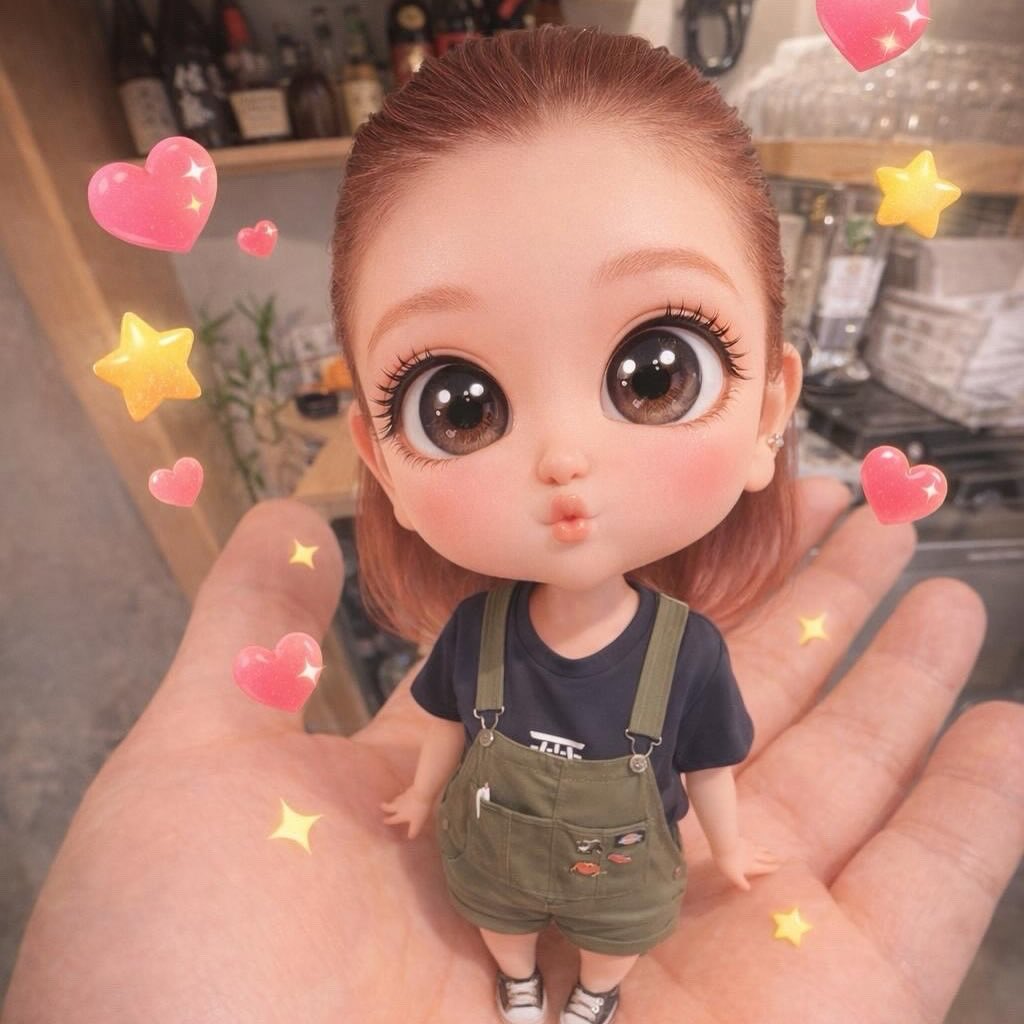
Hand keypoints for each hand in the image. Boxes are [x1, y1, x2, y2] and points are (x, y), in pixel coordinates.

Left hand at [3, 484, 1021, 1023]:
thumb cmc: (191, 980)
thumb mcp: (205, 770)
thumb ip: (255, 635)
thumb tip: (289, 516)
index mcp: (473, 797)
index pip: (597, 656)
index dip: (660, 570)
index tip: (714, 493)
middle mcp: (591, 857)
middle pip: (724, 703)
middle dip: (802, 606)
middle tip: (864, 512)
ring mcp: (699, 943)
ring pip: (828, 786)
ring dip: (894, 686)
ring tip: (946, 588)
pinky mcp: (796, 1016)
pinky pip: (909, 910)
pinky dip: (976, 824)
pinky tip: (1010, 730)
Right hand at [381, 787, 432, 838]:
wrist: (422, 793)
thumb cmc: (419, 810)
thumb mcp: (417, 823)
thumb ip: (413, 830)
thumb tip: (410, 837)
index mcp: (400, 815)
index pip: (392, 819)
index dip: (388, 820)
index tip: (383, 820)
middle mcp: (399, 806)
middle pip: (389, 806)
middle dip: (384, 807)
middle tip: (381, 805)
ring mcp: (403, 797)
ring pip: (395, 800)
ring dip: (393, 801)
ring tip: (392, 801)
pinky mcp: (408, 791)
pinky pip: (403, 794)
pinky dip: (401, 795)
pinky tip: (403, 794)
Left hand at [712, 838, 780, 890]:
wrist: (723, 844)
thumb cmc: (728, 863)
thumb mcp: (734, 876)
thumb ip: (742, 883)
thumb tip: (748, 889)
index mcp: (752, 865)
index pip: (763, 867)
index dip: (771, 868)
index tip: (778, 867)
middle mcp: (752, 856)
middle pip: (764, 857)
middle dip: (771, 859)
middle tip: (779, 859)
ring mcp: (748, 847)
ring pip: (759, 849)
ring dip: (766, 851)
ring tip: (770, 851)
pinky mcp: (742, 840)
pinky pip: (752, 843)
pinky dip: (756, 844)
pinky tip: (755, 843)